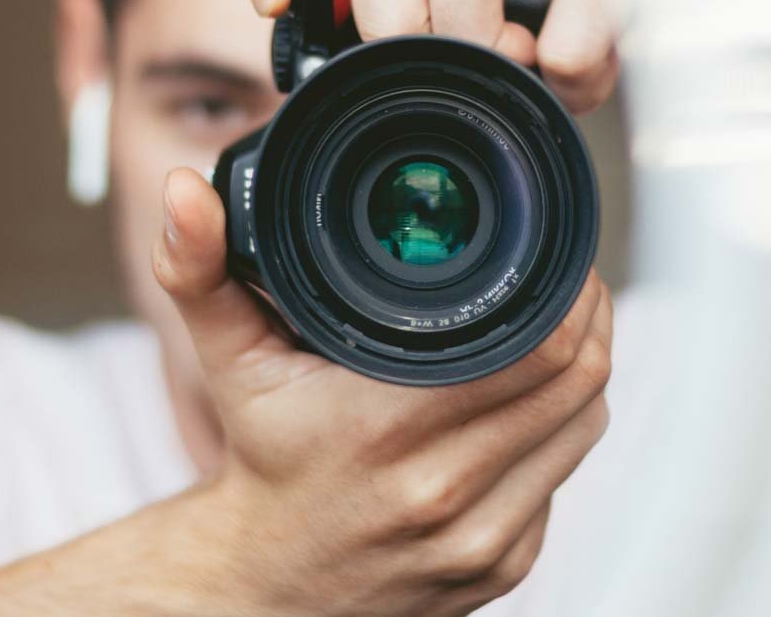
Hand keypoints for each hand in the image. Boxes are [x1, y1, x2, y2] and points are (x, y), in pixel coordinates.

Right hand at [152, 167, 612, 616]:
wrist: (270, 585)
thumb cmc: (264, 462)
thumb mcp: (229, 362)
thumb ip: (200, 271)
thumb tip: (184, 193)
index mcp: (387, 428)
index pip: (534, 349)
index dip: (566, 292)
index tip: (559, 255)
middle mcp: (443, 489)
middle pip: (575, 381)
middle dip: (587, 317)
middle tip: (570, 278)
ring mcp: (481, 536)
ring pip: (581, 426)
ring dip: (585, 368)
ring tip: (563, 326)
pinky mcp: (505, 563)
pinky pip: (565, 474)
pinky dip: (562, 426)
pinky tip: (533, 398)